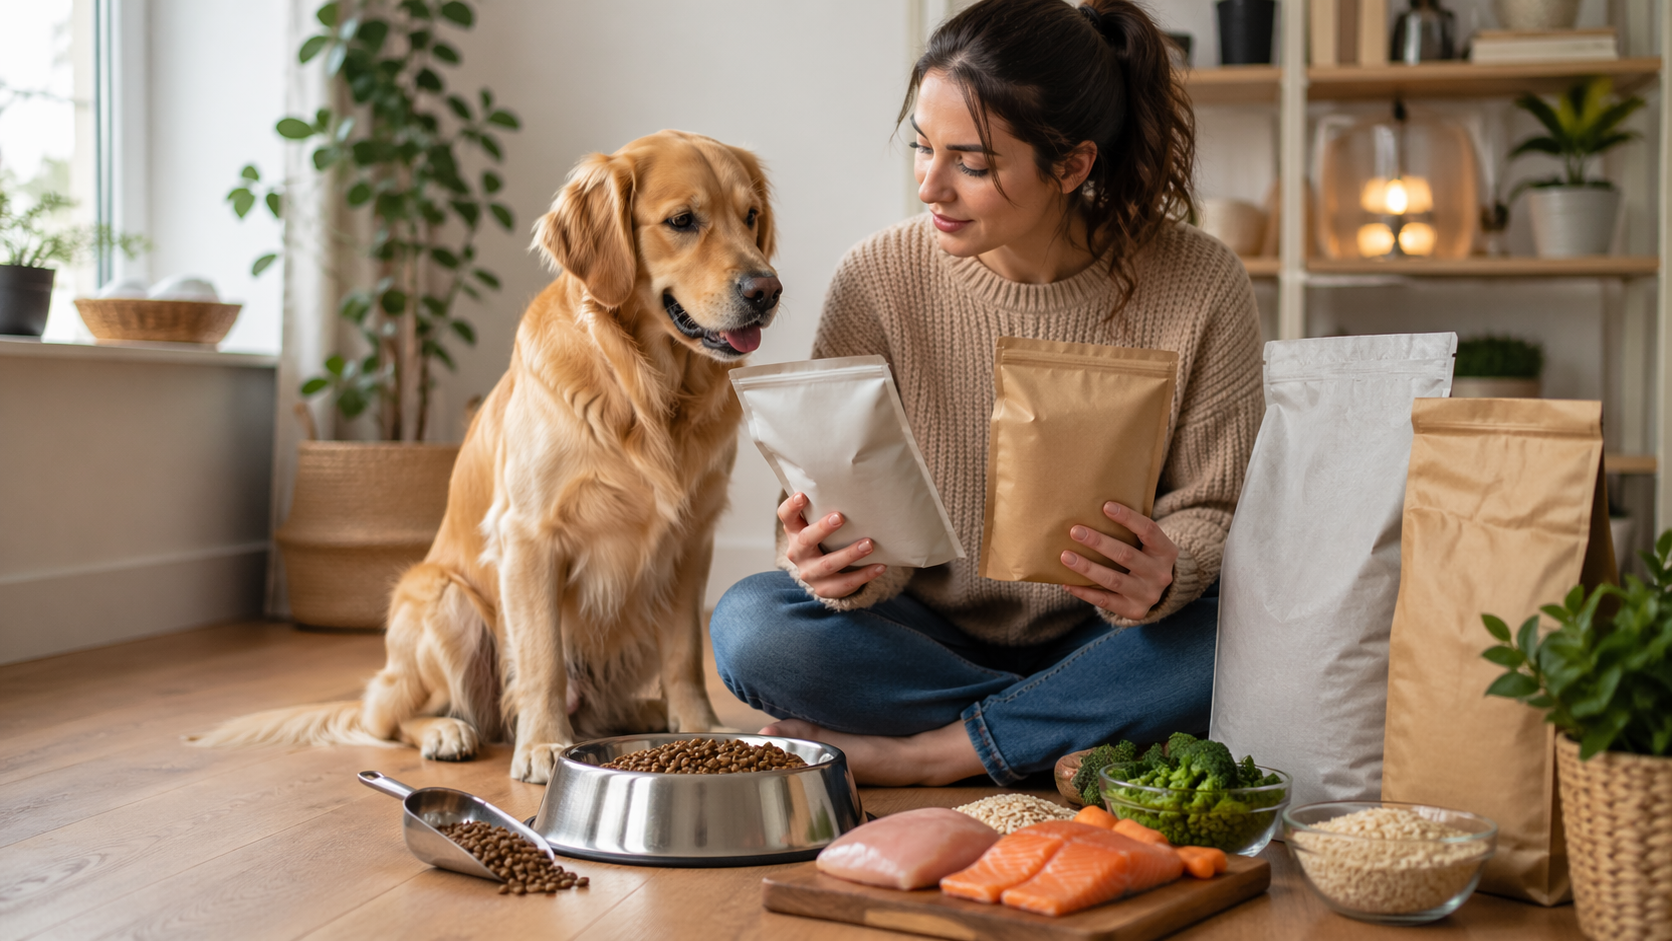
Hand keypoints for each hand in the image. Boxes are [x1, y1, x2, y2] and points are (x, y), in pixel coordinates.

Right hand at [779, 492, 886, 599]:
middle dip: (822, 529)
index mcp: (794, 532)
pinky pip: (845, 584)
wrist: (823, 574)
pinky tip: (880, 566)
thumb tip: (854, 477)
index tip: (802, 495)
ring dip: (849, 554)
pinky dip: (864, 575)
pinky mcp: (825, 589)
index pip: (786, 517)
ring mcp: (810, 573)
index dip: (792, 507)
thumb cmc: (825, 539)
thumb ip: (826, 506)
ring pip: (828, 565)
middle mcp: (798, 553)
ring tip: (869, 544)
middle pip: (805, 541)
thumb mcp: (818, 524)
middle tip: (840, 517)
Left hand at [1059, 502, 1177, 619]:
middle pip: (1126, 555)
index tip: (1106, 506)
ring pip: (1114, 579)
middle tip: (1075, 531)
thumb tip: (1092, 510)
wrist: (1157, 593)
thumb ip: (1131, 531)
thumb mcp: (1148, 545)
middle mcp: (1160, 574)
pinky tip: (1067, 583)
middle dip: (1099, 542)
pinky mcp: (1135, 611)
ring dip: (1087, 567)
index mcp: (1166, 552)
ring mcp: (1148, 594)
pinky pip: (1105, 601)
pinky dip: (1084, 592)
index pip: (1149, 530)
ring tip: (1066, 556)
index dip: (1128, 518)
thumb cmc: (1144, 558)